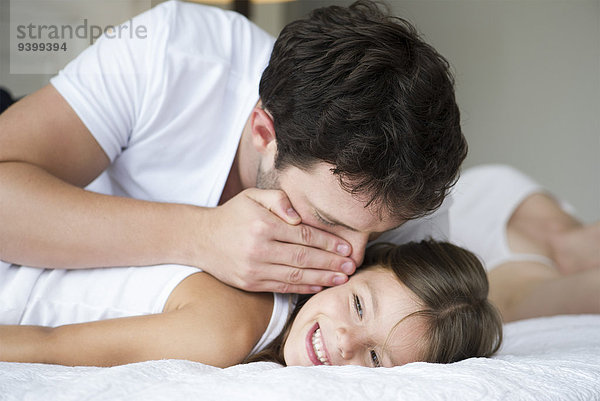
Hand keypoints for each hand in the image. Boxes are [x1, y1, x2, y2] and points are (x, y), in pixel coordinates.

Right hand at [199, 188, 355, 292]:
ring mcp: (254, 269)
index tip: (346, 248)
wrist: (201, 239)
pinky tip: (320, 286)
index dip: (328, 243)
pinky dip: (303, 288)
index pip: (304, 236)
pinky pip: (282, 287)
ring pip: (296, 276)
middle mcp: (259, 249)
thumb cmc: (233, 214)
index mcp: (262, 225)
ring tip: (342, 278)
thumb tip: (298, 216)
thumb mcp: (252, 196)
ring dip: (322, 278)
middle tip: (352, 266)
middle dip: (331, 263)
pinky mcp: (250, 284)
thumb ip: (278, 199)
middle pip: (304, 257)